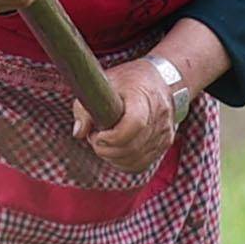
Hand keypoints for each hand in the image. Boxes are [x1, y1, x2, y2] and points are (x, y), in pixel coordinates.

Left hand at [76, 55, 190, 177]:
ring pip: (135, 160)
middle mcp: (159, 116)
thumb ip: (86, 107)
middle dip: (106, 149)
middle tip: (95, 137)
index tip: (97, 134)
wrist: (159, 79)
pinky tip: (114, 151)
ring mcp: (165, 132)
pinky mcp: (165, 143)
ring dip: (113, 157)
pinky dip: (124, 163)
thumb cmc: (128, 82)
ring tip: (105, 142)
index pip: (134, 124)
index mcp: (144, 98)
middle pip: (132, 147)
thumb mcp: (102, 85)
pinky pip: (142, 164)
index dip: (112, 137)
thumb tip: (79, 132)